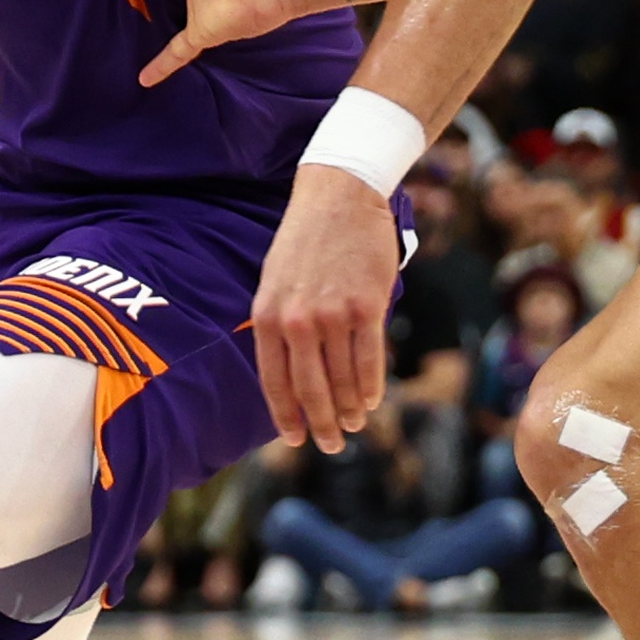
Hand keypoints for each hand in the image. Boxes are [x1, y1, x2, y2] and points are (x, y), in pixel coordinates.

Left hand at [252, 164, 399, 451]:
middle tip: (331, 444)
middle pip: (311, 390)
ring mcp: (333, 315)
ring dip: (350, 409)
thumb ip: (280, 326)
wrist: (338, 195)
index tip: (296, 439)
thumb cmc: (305, 240)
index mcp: (266, 316)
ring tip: (355, 423)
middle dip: (322, 424)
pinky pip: (369, 360)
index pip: (274, 382)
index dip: (286, 416)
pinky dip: (372, 386)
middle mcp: (297, 321)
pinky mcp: (366, 307)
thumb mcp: (275, 281)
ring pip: (343, 380)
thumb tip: (291, 373)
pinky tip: (372, 400)